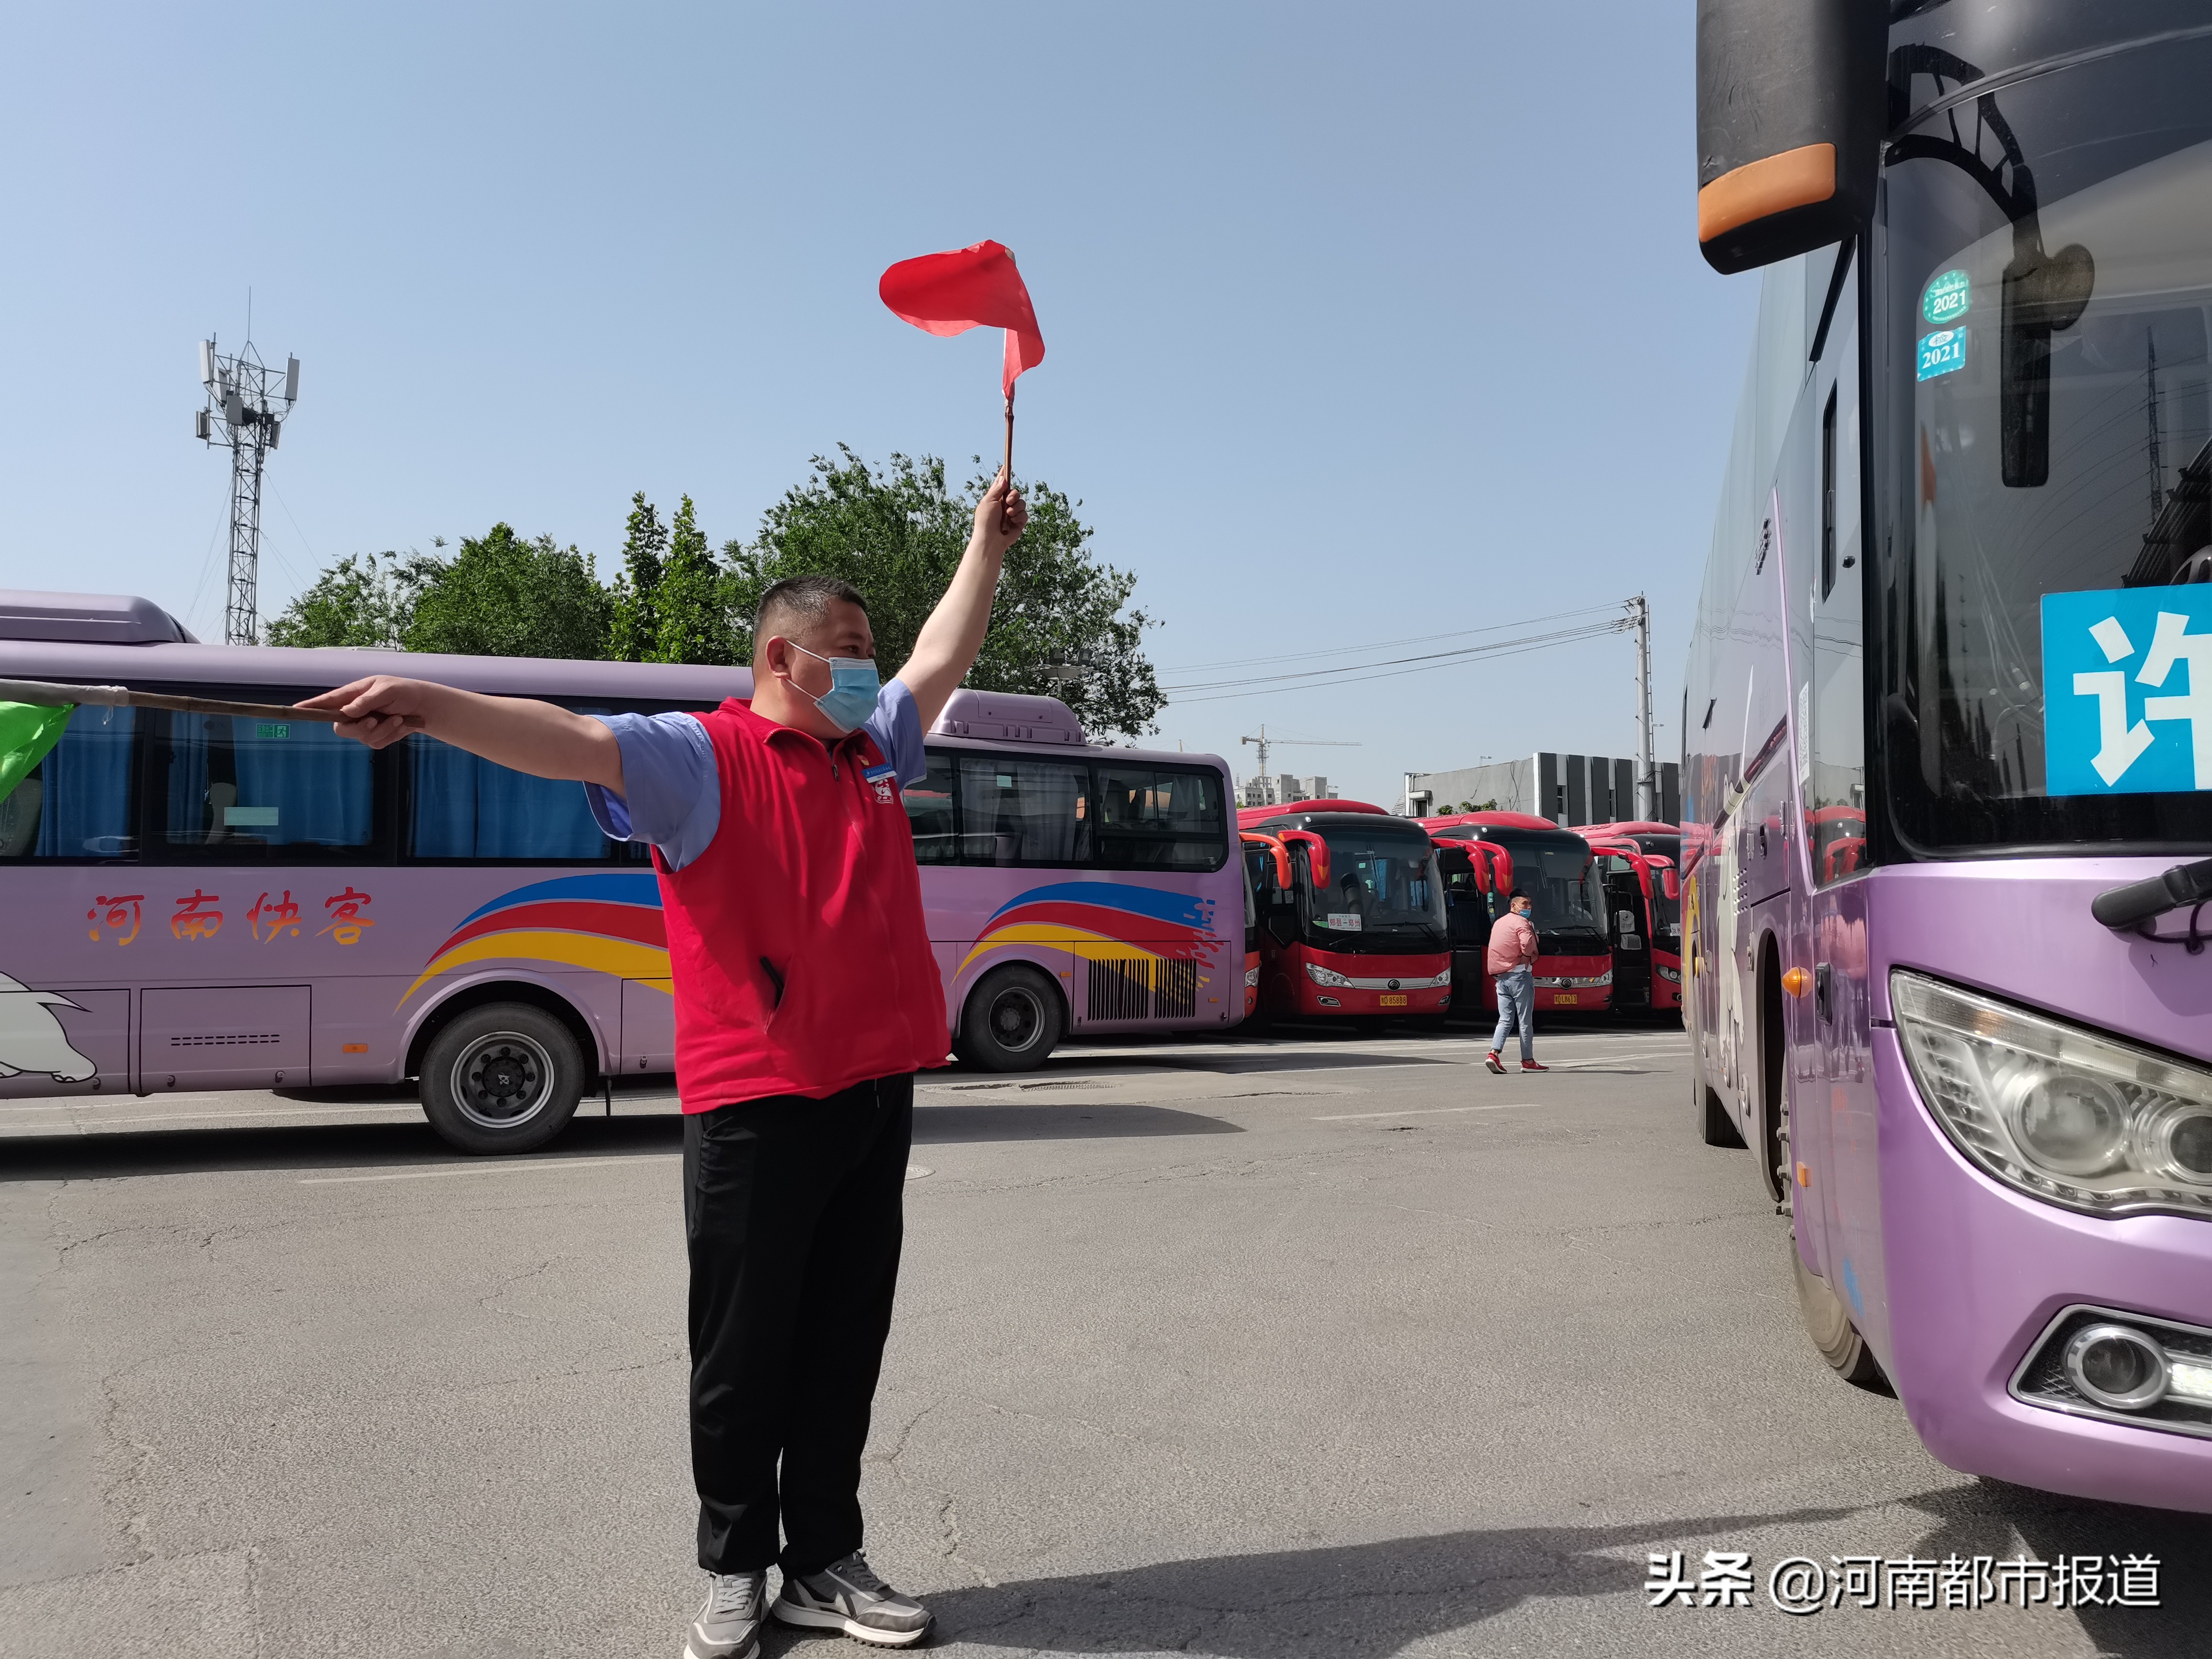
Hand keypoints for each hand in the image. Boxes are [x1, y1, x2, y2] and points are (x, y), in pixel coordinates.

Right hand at [295, 676, 440, 748]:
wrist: (424, 707)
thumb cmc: (404, 692)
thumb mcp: (387, 689)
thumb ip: (367, 700)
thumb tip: (347, 711)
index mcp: (353, 694)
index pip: (327, 702)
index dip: (311, 706)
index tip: (297, 709)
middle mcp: (354, 711)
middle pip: (340, 728)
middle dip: (358, 727)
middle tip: (376, 720)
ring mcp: (364, 726)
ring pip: (361, 737)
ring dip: (383, 729)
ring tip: (397, 717)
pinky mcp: (375, 737)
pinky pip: (376, 743)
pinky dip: (391, 735)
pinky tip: (400, 724)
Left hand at [971, 466, 1027, 556]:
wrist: (991, 539)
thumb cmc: (986, 521)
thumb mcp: (988, 501)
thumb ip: (996, 489)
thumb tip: (1003, 478)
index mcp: (995, 499)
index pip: (1001, 484)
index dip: (1004, 476)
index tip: (1006, 465)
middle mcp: (1004, 505)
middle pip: (1015, 492)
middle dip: (1013, 495)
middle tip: (1008, 501)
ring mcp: (1012, 514)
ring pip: (1022, 503)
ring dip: (1016, 507)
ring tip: (1009, 514)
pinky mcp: (1019, 523)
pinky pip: (1025, 514)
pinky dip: (1019, 517)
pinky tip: (1012, 522)